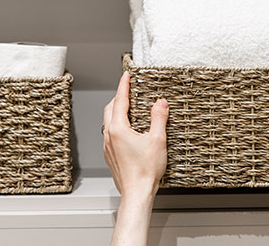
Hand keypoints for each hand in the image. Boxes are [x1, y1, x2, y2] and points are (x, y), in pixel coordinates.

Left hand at [103, 71, 168, 197]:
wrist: (136, 193)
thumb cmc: (145, 171)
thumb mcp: (157, 140)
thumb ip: (158, 118)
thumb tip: (160, 103)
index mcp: (118, 129)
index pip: (120, 100)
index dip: (123, 86)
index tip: (126, 76)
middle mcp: (109, 136)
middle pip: (110, 109)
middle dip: (119, 97)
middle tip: (129, 90)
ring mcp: (108, 146)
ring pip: (109, 121)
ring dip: (117, 111)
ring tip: (130, 108)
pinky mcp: (110, 155)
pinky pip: (111, 133)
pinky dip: (118, 125)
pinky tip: (129, 130)